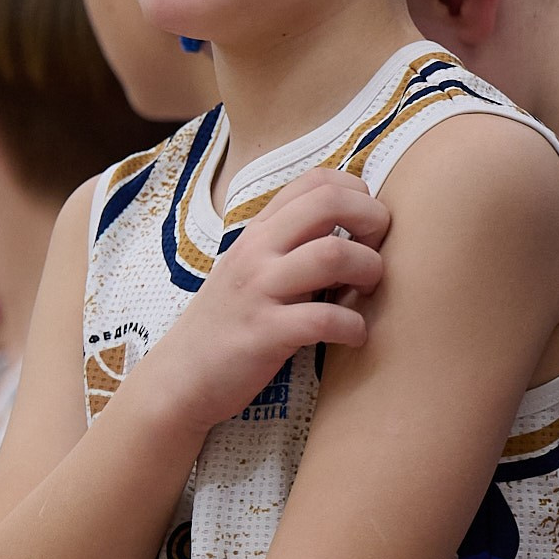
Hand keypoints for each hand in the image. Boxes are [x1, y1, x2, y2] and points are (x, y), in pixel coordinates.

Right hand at [138, 169, 388, 437]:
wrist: (180, 377)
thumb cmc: (227, 322)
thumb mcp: (250, 269)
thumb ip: (289, 245)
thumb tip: (350, 229)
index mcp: (258, 231)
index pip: (315, 181)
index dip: (356, 193)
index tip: (367, 226)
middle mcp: (257, 251)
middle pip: (329, 203)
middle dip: (372, 219)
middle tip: (379, 251)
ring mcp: (259, 290)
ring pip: (332, 254)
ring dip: (369, 269)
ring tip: (369, 291)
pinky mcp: (265, 333)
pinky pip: (324, 318)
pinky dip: (354, 326)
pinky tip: (355, 336)